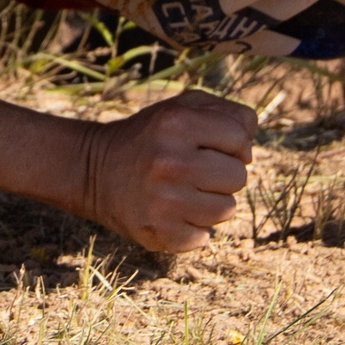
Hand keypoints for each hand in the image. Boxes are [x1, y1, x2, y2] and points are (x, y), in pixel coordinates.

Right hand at [80, 90, 254, 252]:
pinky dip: (193, 228)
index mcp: (176, 123)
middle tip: (197, 171)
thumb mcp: (182, 108)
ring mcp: (163, 201)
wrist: (94, 171)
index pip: (241, 138)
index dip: (234, 144)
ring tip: (185, 192)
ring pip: (227, 209)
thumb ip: (227, 114)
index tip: (212, 147)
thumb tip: (250, 151)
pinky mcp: (158, 232)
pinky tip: (171, 212)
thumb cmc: (151, 137)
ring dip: (212, 202)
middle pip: (239, 176)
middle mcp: (169, 162)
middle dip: (224, 174)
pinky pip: (204, 237)